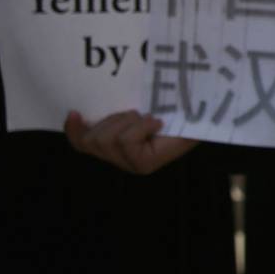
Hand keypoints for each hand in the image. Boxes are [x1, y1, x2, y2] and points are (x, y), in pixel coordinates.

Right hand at [65, 110, 197, 174]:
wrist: (201, 119)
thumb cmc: (173, 112)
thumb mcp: (138, 109)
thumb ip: (114, 111)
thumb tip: (79, 108)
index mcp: (115, 149)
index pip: (82, 144)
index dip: (73, 130)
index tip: (74, 112)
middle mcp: (121, 161)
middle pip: (94, 139)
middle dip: (114, 119)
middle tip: (137, 114)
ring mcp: (132, 165)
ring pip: (109, 138)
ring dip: (129, 121)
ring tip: (149, 120)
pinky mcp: (144, 164)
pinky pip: (127, 140)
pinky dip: (140, 126)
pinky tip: (156, 123)